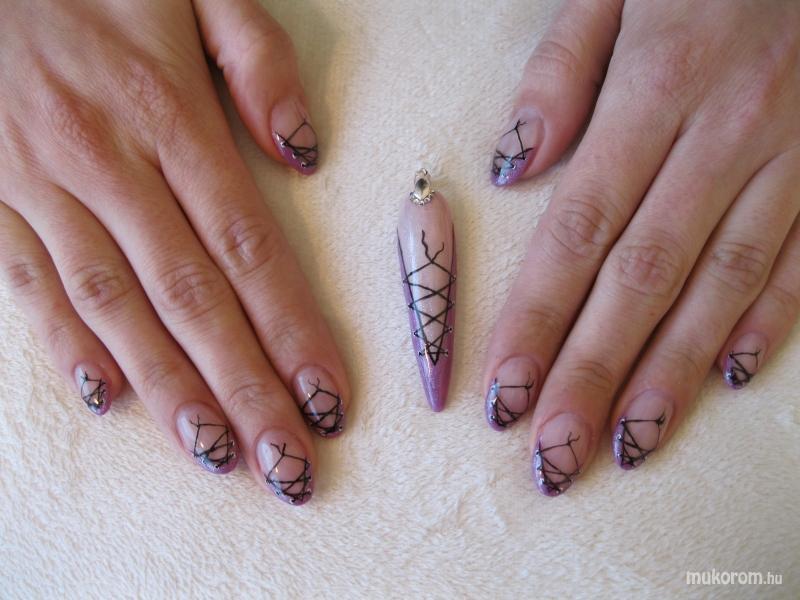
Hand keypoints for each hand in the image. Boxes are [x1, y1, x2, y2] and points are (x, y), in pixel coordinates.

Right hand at [0, 0, 346, 505]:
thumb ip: (257, 61)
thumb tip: (305, 151)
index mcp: (166, 113)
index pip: (247, 247)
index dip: (291, 329)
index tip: (328, 395)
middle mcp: (106, 163)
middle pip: (190, 298)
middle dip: (244, 388)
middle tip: (288, 462)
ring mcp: (39, 187)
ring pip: (114, 309)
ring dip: (170, 390)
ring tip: (219, 456)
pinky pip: (30, 286)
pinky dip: (70, 347)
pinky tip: (112, 402)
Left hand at [484, 0, 799, 493]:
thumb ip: (559, 72)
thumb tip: (511, 169)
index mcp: (659, 84)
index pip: (579, 229)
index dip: (537, 318)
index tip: (504, 390)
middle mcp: (727, 133)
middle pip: (643, 277)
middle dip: (592, 373)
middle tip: (552, 453)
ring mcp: (793, 155)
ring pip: (723, 284)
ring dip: (670, 375)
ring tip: (624, 445)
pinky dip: (766, 323)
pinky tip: (723, 379)